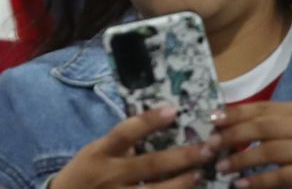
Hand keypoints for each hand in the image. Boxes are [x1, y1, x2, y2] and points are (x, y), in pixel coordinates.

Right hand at [51, 108, 218, 188]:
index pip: (125, 133)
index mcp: (101, 153)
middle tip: (208, 148)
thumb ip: (120, 144)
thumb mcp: (95, 152)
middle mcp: (111, 175)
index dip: (149, 121)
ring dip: (182, 182)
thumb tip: (154, 123)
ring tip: (200, 173)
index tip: (173, 110)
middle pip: (150, 165)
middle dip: (182, 157)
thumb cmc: (84, 173)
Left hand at [213, 102, 291, 187]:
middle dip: (232, 136)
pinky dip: (258, 180)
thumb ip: (270, 124)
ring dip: (240, 160)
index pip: (261, 108)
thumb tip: (227, 123)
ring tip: (221, 167)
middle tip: (210, 146)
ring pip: (268, 151)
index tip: (212, 119)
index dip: (234, 113)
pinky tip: (241, 185)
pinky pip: (280, 176)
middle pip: (261, 128)